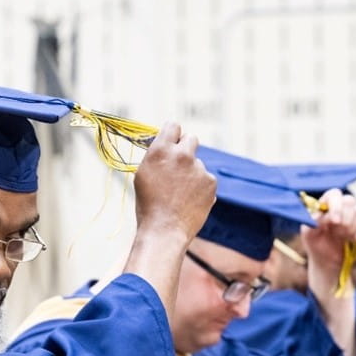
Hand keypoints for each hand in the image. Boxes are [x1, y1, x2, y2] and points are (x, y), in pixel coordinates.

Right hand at [133, 122, 215, 250]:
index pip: (173, 126)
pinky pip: (206, 179)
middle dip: (187, 148)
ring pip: (197, 164)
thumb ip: (157, 156)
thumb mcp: (144, 174)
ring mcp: (198, 168)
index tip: (173, 141)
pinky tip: (190, 201)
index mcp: (161, 150)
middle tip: (180, 164)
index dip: (173, 134)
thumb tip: (167, 145)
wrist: (165, 230)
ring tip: (180, 195)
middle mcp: (182, 154)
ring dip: (192, 174)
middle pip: (191, 138)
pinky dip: (200, 188)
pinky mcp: (211, 182)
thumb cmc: (148, 205)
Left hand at [300, 188, 355, 274]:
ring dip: (351, 228)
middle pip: (350, 200)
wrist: (327, 260)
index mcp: (326, 204)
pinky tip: (351, 240)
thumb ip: (311, 222)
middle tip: (336, 233)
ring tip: (342, 237)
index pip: (334, 194)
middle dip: (344, 219)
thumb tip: (320, 214)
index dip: (336, 206)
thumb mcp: (308, 234)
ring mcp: (354, 215)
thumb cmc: (315, 242)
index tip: (335, 221)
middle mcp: (341, 205)